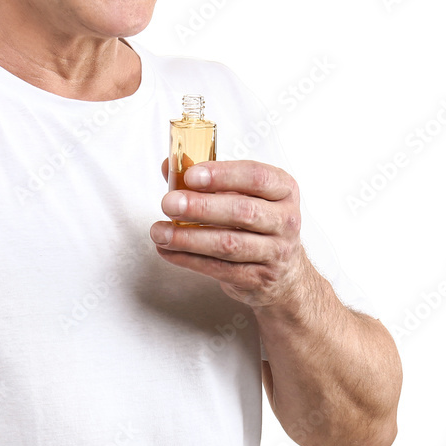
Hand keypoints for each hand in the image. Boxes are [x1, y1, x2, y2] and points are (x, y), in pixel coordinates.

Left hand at [150, 160, 311, 308]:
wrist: (284, 273)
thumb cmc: (256, 223)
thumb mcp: (242, 194)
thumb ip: (206, 179)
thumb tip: (168, 166)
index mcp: (283, 190)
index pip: (256, 177)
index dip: (223, 175)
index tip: (191, 175)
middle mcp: (285, 220)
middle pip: (242, 212)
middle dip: (201, 207)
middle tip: (169, 203)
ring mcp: (275, 253)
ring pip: (228, 244)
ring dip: (188, 238)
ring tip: (159, 231)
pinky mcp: (259, 279)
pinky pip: (219, 269)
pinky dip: (188, 259)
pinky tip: (167, 250)